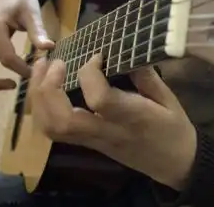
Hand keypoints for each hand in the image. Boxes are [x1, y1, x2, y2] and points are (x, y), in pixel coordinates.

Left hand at [29, 55, 197, 190]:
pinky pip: (56, 131)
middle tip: (55, 62)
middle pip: (63, 120)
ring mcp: (93, 141)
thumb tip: (126, 51)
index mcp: (131, 118)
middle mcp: (107, 132)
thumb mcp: (169, 98)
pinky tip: (47, 89)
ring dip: (39, 99)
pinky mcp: (87, 144)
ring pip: (53, 128)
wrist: (174, 163)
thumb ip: (146, 76)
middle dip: (49, 88)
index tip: (97, 55)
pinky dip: (43, 109)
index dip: (90, 73)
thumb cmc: (174, 128)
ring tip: (42, 71)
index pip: (100, 99)